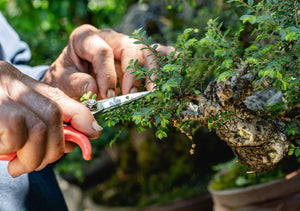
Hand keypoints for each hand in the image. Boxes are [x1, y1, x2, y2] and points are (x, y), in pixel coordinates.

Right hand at [0, 61, 101, 176]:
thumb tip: (75, 140)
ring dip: (35, 155)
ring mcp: (0, 95)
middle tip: (40, 161)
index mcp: (21, 83)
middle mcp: (12, 83)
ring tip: (19, 165)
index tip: (94, 134)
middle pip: (55, 116)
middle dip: (55, 146)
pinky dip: (14, 149)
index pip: (61, 98)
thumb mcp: (14, 112)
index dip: (82, 117)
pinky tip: (4, 153)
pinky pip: (15, 134)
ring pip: (40, 128)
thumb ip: (43, 121)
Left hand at [43, 25, 173, 99]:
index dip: (108, 75)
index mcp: (85, 39)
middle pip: (130, 47)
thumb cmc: (66, 77)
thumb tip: (96, 88)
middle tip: (135, 95)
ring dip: (153, 70)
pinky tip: (175, 61)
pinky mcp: (135, 54)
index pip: (102, 52)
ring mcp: (124, 44)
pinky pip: (154, 51)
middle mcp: (109, 37)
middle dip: (135, 73)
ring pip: (146, 49)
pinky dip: (165, 56)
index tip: (108, 95)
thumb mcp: (61, 80)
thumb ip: (75, 83)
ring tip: (155, 90)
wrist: (70, 75)